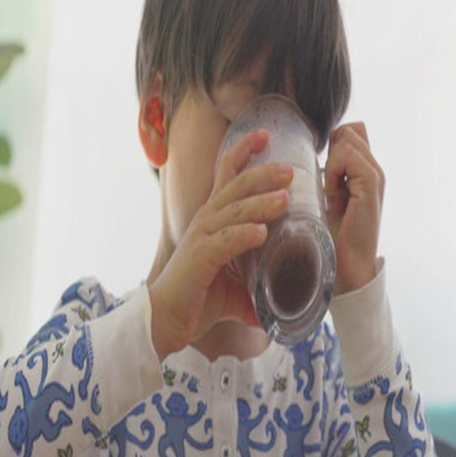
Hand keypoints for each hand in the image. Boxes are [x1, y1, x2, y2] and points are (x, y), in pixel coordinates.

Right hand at [148, 129, 293, 359]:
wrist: (166, 321)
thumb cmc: (197, 299)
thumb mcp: (236, 289)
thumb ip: (259, 290)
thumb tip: (285, 304)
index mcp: (214, 219)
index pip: (227, 175)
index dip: (244, 152)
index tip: (266, 135)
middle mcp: (207, 221)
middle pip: (236, 186)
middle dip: (263, 174)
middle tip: (290, 170)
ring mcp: (202, 237)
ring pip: (234, 211)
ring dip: (261, 203)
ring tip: (285, 198)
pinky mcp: (200, 258)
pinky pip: (225, 241)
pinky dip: (243, 235)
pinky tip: (261, 232)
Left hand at [324, 122, 383, 294]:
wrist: (347, 264)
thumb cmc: (333, 235)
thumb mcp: (328, 198)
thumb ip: (330, 174)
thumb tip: (316, 153)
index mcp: (365, 172)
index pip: (351, 133)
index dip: (334, 144)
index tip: (323, 173)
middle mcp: (374, 170)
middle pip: (350, 131)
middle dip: (331, 151)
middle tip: (327, 184)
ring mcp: (376, 175)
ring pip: (348, 139)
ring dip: (331, 162)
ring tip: (330, 191)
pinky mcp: (372, 183)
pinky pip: (348, 156)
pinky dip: (334, 171)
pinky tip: (332, 194)